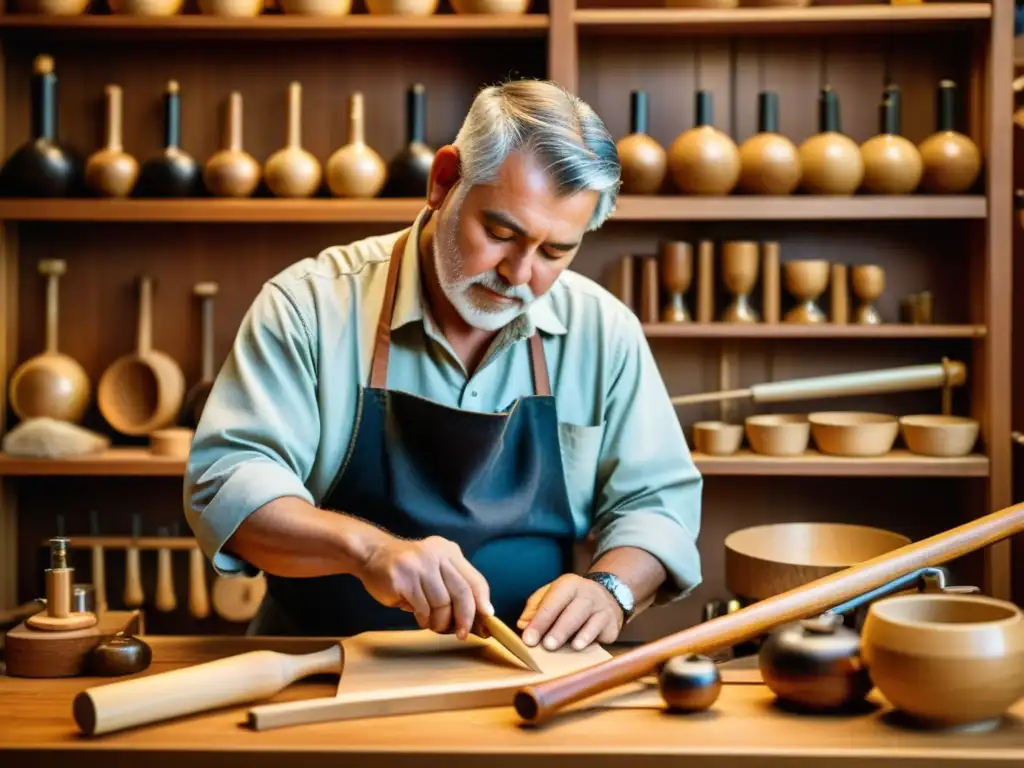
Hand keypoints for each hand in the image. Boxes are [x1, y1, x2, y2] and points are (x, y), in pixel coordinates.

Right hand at [358, 533, 492, 639]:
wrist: (371, 554)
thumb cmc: (408, 570)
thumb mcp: (435, 569)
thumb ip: (454, 588)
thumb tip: (478, 618)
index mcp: (449, 552)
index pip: (474, 579)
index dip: (482, 602)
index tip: (486, 620)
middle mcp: (437, 555)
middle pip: (461, 592)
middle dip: (465, 617)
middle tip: (462, 634)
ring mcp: (419, 565)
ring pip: (442, 603)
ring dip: (439, 621)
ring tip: (432, 622)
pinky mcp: (403, 578)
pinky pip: (423, 607)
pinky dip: (424, 618)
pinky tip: (419, 616)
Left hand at [516, 574, 623, 651]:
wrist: (607, 595)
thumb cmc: (570, 599)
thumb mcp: (551, 595)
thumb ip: (535, 608)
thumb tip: (523, 625)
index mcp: (568, 585)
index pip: (551, 604)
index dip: (539, 622)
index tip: (528, 639)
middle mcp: (587, 594)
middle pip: (573, 612)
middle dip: (559, 629)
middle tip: (547, 645)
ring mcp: (602, 608)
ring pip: (591, 621)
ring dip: (581, 635)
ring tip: (572, 647)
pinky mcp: (612, 623)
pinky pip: (602, 633)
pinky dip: (592, 640)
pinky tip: (583, 647)